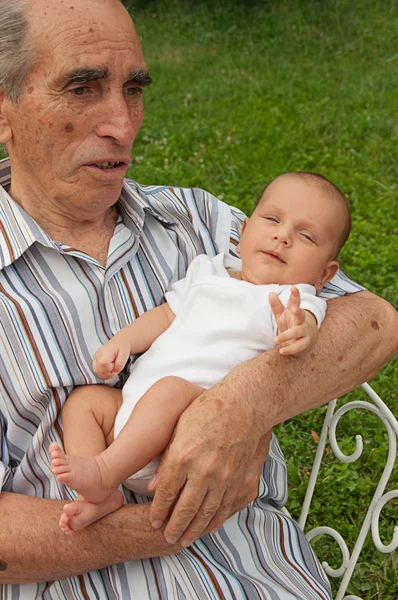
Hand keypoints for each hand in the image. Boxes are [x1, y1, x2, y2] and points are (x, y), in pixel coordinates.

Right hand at [92, 335, 130, 378]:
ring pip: (96, 372)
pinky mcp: (95, 360)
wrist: (120, 342)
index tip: (116, 366)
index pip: (102, 366)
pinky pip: (96, 370)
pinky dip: (103, 373)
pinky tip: (108, 369)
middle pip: (98, 371)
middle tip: (115, 367)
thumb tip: (115, 371)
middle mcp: (98, 355)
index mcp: (104, 353)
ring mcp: (95, 358)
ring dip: (105, 374)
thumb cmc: (122, 346)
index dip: (110, 369)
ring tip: (112, 367)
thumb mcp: (125, 354)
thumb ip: (120, 364)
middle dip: (108, 373)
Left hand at [147, 386, 269, 545]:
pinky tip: (209, 528)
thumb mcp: (178, 430)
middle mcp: (202, 471)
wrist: (243, 405)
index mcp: (182, 456)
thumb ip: (165, 460)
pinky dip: (216, 520)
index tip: (154, 522)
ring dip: (194, 529)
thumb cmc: (206, 411)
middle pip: (184, 509)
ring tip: (184, 540)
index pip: (166, 494)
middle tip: (167, 537)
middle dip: (174, 527)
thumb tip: (154, 487)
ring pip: (206, 513)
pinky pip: (226, 507)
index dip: (159, 512)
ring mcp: (223, 477)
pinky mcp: (239, 479)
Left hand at [269, 286, 317, 355]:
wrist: (305, 339)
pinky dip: (290, 349)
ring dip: (287, 336)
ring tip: (275, 340)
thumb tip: (271, 293)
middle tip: (294, 309)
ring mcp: (304, 332)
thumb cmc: (291, 324)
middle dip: (298, 312)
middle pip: (301, 315)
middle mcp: (301, 320)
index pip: (295, 302)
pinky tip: (281, 351)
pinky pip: (298, 346)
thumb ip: (276, 306)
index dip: (295, 295)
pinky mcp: (304, 343)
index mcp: (295, 312)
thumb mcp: (282, 315)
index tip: (293, 287)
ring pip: (298, 332)